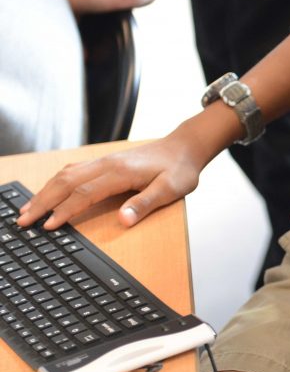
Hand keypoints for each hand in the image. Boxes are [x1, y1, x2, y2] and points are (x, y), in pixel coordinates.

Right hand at [17, 134, 204, 229]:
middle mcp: (107, 164)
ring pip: (66, 174)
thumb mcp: (171, 189)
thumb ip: (145, 204)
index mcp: (120, 172)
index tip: (47, 226)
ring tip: (26, 209)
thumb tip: (123, 220)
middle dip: (42, 201)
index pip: (84, 193)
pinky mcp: (106, 162)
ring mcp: (105, 161)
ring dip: (45, 191)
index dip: (64, 210)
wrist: (186, 146)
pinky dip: (56, 182)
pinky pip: (74, 170)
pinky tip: (48, 192)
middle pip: (66, 182)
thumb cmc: (180, 169)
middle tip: (22, 220)